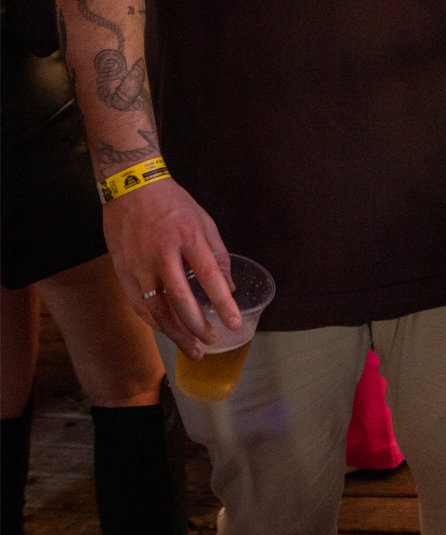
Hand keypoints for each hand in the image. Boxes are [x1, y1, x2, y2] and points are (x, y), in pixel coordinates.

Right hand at [102, 177, 241, 358]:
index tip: (233, 323)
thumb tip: (228, 287)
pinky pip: (138, 304)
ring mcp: (139, 263)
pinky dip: (154, 323)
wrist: (130, 186)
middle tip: (210, 342)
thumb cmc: (172, 202)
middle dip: (196, 327)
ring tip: (192, 348)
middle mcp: (162, 252)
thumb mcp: (203, 220)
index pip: (209, 275)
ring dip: (175, 333)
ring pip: (156, 309)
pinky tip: (167, 332)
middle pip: (179, 300)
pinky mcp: (123, 270)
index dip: (222, 303)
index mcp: (187, 235)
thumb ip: (216, 255)